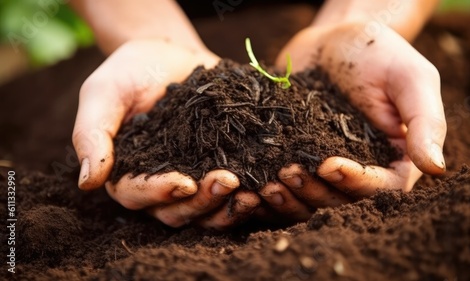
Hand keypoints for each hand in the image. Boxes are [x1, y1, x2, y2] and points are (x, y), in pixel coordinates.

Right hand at [73, 39, 259, 228]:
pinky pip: (232, 192)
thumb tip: (88, 182)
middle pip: (177, 211)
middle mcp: (160, 183)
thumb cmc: (128, 71)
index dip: (160, 193)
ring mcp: (193, 176)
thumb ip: (91, 134)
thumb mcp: (103, 93)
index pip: (138, 195)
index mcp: (127, 172)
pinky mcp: (220, 164)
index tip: (184, 183)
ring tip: (252, 192)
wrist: (167, 53)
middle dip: (203, 202)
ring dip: (228, 206)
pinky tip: (266, 184)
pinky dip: (248, 194)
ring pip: (206, 210)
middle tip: (228, 182)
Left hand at [256, 22, 445, 220]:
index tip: (329, 164)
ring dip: (288, 198)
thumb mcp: (410, 78)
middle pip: (339, 201)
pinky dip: (267, 191)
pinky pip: (284, 185)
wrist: (333, 37)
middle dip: (313, 191)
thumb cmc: (377, 52)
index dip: (354, 183)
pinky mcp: (295, 157)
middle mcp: (359, 169)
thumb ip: (425, 122)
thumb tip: (436, 168)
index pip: (379, 187)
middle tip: (288, 172)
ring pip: (308, 200)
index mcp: (394, 159)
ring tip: (266, 182)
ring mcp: (323, 165)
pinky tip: (250, 182)